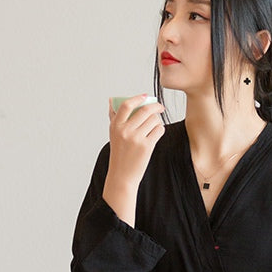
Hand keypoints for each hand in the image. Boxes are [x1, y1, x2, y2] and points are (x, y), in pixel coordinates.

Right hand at [103, 95, 164, 224]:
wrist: (122, 175)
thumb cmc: (119, 154)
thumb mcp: (113, 134)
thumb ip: (114, 117)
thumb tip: (112, 100)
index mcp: (116, 126)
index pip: (126, 105)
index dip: (138, 98)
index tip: (146, 96)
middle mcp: (125, 131)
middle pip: (145, 110)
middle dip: (156, 107)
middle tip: (160, 108)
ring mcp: (136, 138)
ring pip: (154, 120)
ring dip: (158, 120)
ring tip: (156, 125)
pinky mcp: (146, 146)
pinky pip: (159, 130)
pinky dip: (160, 129)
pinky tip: (157, 133)